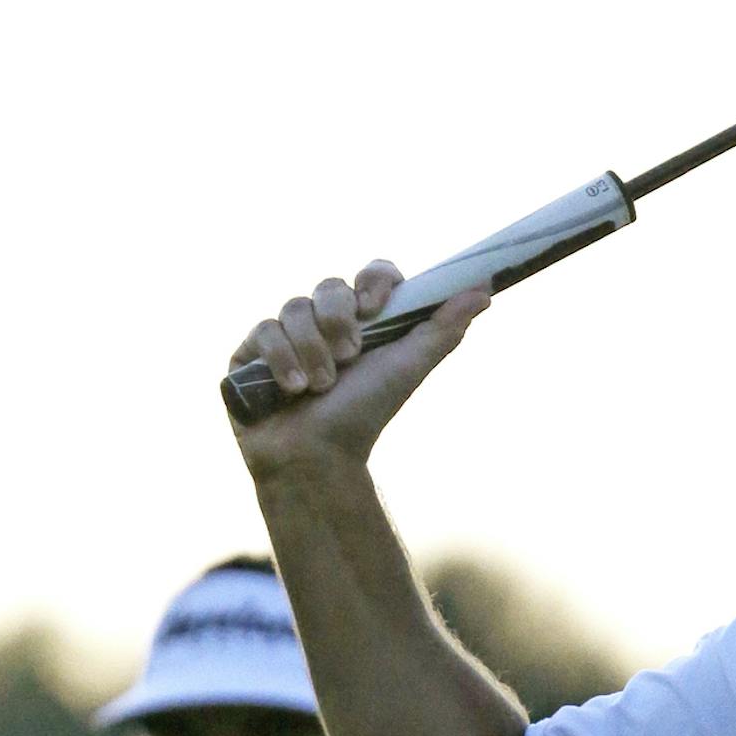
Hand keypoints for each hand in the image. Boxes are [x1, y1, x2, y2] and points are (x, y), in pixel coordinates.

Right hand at [228, 263, 489, 481]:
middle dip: (338, 320)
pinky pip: (262, 330)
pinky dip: (281, 359)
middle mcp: (324, 323)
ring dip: (312, 350)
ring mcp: (286, 335)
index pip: (372, 276)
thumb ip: (444, 329)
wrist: (316, 459)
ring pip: (293, 307)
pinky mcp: (251, 353)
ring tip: (319, 387)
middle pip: (329, 286)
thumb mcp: (408, 369)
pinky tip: (291, 390)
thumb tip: (484, 289)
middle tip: (349, 355)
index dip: (373, 282)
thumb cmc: (364, 415)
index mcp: (365, 322)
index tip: (375, 305)